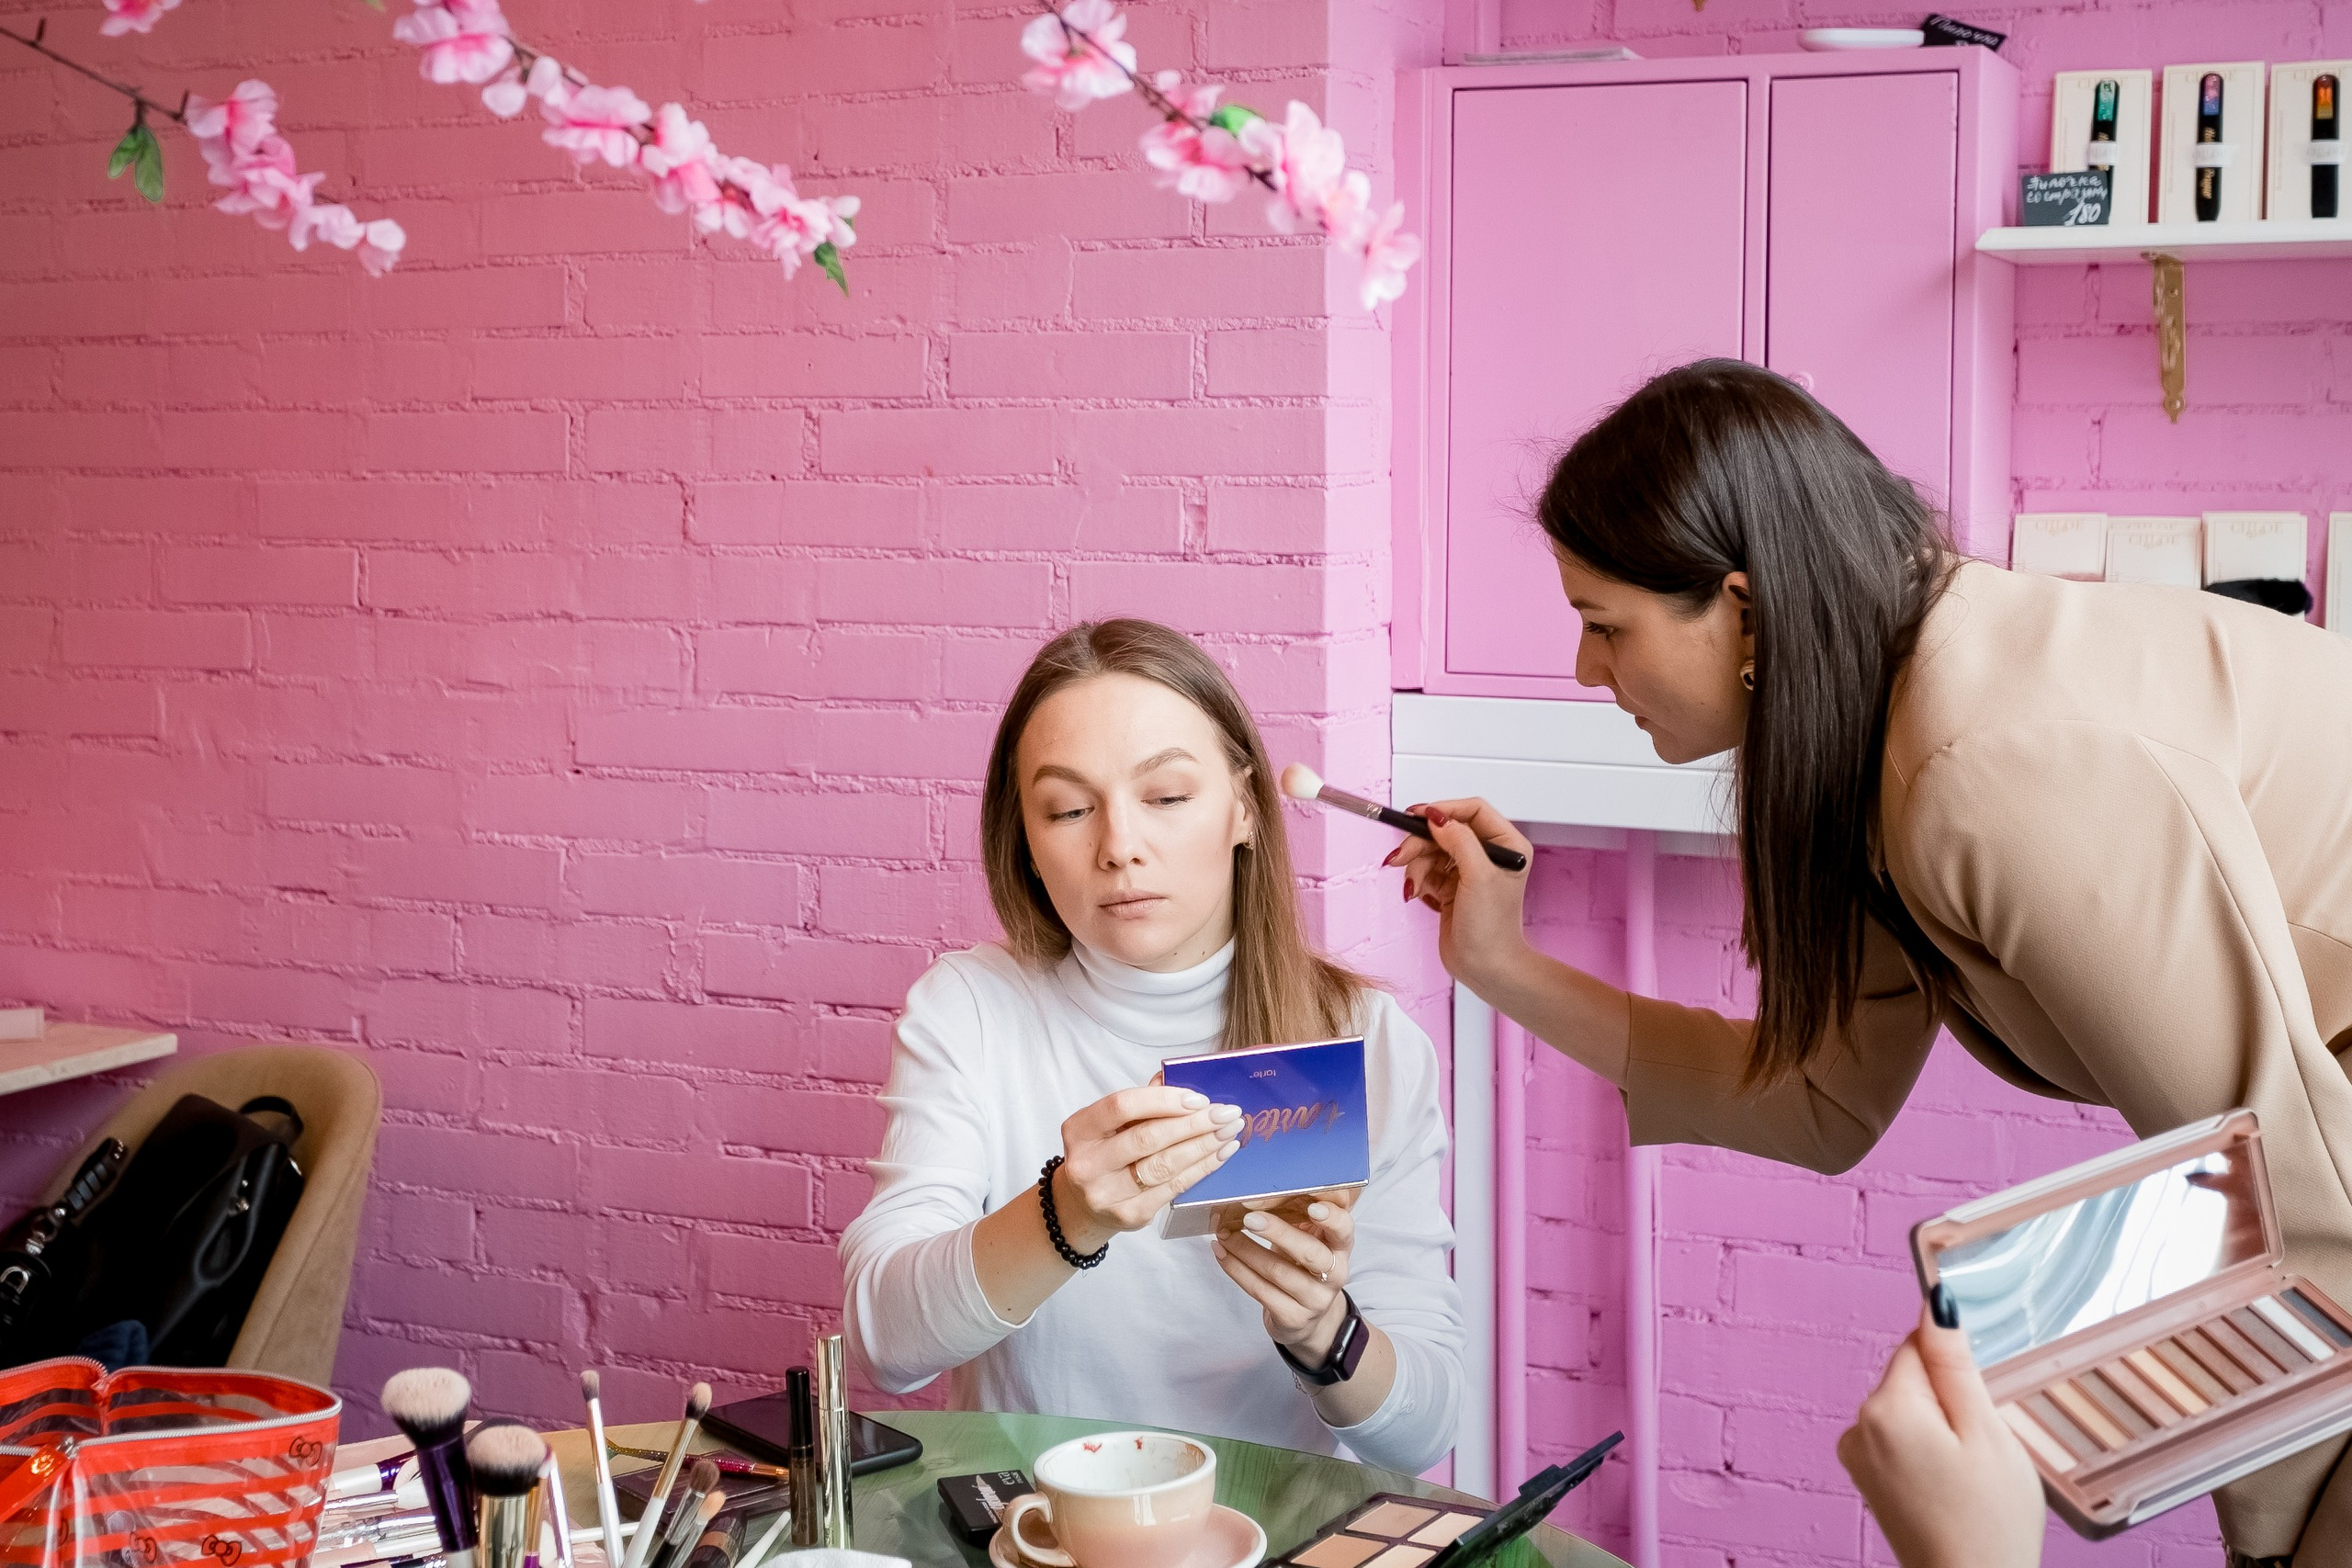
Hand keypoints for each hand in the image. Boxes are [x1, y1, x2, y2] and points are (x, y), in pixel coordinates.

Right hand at [1052, 1086, 1242, 1254]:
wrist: (1082, 1207)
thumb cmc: (1103, 1155)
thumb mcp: (1110, 1126)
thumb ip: (1140, 1102)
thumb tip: (1177, 1078)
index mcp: (1079, 1130)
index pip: (1122, 1106)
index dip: (1163, 1100)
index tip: (1198, 1098)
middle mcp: (1087, 1163)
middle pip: (1148, 1137)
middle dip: (1194, 1123)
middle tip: (1226, 1113)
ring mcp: (1107, 1193)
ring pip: (1165, 1165)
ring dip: (1204, 1145)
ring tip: (1229, 1132)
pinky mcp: (1131, 1215)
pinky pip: (1174, 1187)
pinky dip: (1202, 1168)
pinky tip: (1220, 1154)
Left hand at [1211, 1193, 1354, 1359]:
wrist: (1307, 1317)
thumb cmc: (1303, 1265)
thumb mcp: (1309, 1238)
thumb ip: (1298, 1215)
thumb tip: (1257, 1189)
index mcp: (1340, 1246)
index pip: (1343, 1228)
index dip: (1330, 1218)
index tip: (1312, 1207)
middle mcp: (1335, 1273)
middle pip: (1310, 1252)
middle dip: (1278, 1232)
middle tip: (1249, 1218)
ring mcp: (1315, 1299)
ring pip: (1278, 1272)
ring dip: (1245, 1250)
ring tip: (1224, 1233)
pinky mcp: (1294, 1317)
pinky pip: (1260, 1291)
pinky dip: (1236, 1269)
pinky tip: (1222, 1253)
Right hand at [1384, 798, 1534, 989]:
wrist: (1485, 968)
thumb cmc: (1492, 929)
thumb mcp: (1478, 876)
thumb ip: (1459, 840)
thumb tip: (1437, 817)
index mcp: (1507, 845)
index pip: (1472, 810)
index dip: (1444, 811)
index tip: (1418, 817)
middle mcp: (1489, 854)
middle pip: (1445, 830)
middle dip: (1420, 843)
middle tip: (1401, 856)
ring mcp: (1468, 871)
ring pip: (1431, 850)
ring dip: (1415, 865)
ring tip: (1412, 886)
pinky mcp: (1451, 887)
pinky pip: (1426, 870)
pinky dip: (1417, 879)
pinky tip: (1418, 894)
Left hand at [1837, 1294, 2043, 1567]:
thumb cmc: (1988, 1522)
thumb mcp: (1985, 1433)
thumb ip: (1955, 1365)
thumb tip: (1935, 1303)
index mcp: (1885, 1407)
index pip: (1917, 1345)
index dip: (1956, 1369)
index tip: (1976, 1401)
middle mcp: (1857, 1425)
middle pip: (1912, 1379)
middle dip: (1950, 1402)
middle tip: (1978, 1450)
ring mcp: (1858, 1455)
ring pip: (1909, 1410)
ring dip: (1941, 1429)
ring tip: (1966, 1476)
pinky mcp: (1867, 1478)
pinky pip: (1901, 1440)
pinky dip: (1928, 1453)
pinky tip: (1950, 1487)